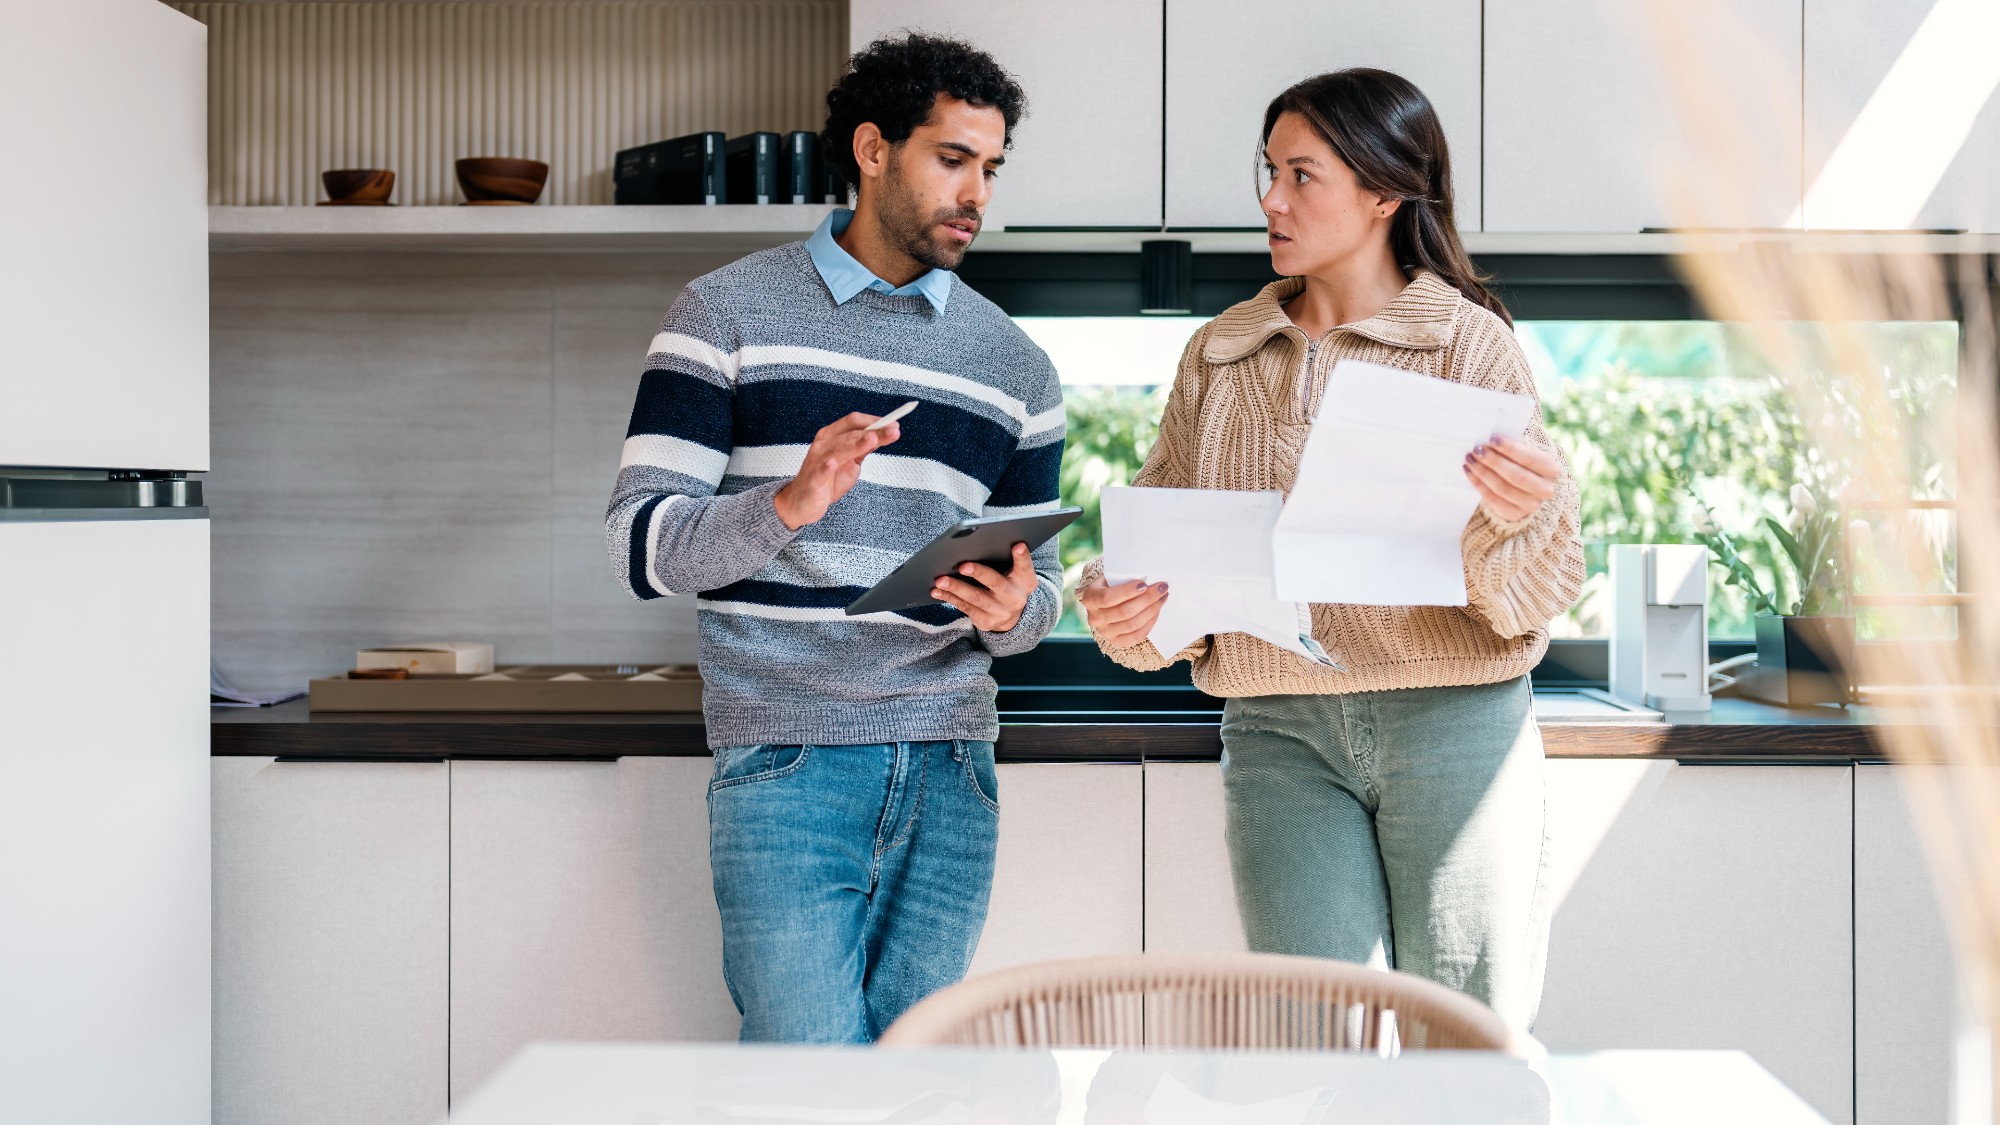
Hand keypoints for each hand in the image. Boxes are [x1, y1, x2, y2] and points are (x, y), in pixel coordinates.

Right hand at [773, 412, 900, 529]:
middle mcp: (823, 444)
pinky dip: (827, 466)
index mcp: (832, 435)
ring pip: (839, 449)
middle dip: (874, 432)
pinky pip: (821, 471)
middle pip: (851, 433)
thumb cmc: (827, 480)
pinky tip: (833, 463)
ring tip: (872, 439)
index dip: (874, 421)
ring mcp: (817, 460)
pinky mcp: (814, 479)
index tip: (893, 423)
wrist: (803, 502)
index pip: (854, 421)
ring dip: (856, 444)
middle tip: (893, 431)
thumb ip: (865, 448)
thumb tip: (885, 433)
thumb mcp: (851, 461)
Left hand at [932, 542, 1036, 631]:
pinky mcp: (986, 621)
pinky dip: (949, 597)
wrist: (1011, 616)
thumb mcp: (1017, 574)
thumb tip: (987, 542)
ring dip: (956, 587)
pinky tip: (937, 590)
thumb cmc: (1009, 585)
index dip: (1022, 556)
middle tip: (962, 565)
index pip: (1025, 566)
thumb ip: (1009, 560)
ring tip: (940, 579)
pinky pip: (965, 607)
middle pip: (995, 582)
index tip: (1017, 545)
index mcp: (1025, 581)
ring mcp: (1000, 612)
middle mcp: (1015, 598)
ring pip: (975, 598)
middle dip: (978, 573)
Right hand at [1077, 576, 1168, 648]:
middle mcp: (1095, 618)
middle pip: (1124, 612)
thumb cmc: (1111, 586)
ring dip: (1152, 610)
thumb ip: (1123, 577)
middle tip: (1162, 588)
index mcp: (1090, 599)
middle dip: (1147, 599)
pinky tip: (1157, 611)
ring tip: (1163, 598)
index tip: (1144, 584)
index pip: (1108, 598)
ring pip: (1133, 624)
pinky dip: (1150, 623)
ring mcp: (1105, 632)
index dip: (1127, 592)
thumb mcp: (1109, 578)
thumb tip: (1148, 576)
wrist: (1103, 603)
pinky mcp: (1117, 641)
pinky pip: (1136, 636)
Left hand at [1464, 433, 1558, 522]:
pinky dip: (1478, 485)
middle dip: (1493, 461)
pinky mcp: (1514, 514)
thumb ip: (1518, 441)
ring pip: (1502, 488)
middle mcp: (1545, 489)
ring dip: (1482, 472)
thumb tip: (1500, 426)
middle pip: (1516, 476)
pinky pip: (1493, 500)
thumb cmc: (1524, 463)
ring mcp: (1530, 505)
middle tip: (1476, 449)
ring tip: (1469, 459)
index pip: (1530, 459)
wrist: (1529, 491)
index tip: (1492, 438)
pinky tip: (1469, 472)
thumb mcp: (1528, 450)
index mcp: (1551, 469)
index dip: (1510, 449)